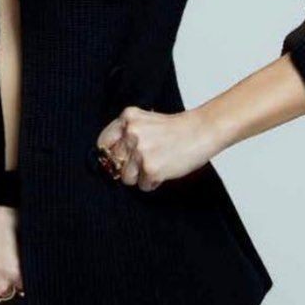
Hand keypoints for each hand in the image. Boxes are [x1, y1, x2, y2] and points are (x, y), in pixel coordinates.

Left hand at [94, 106, 219, 190]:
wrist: (201, 131)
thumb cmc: (175, 129)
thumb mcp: (145, 121)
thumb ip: (126, 134)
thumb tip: (109, 159)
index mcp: (127, 118)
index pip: (103, 143)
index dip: (111, 154)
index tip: (119, 159)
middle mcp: (131, 133)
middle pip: (115, 162)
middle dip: (128, 167)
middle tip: (146, 161)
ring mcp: (140, 151)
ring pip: (126, 177)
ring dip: (140, 176)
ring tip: (157, 164)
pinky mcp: (151, 168)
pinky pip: (143, 186)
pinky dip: (154, 182)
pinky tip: (165, 169)